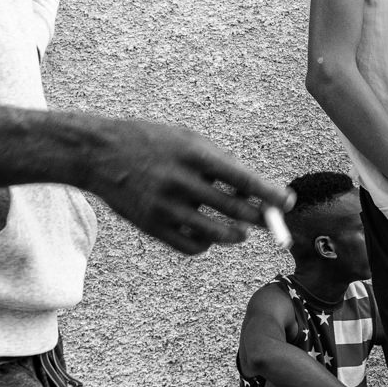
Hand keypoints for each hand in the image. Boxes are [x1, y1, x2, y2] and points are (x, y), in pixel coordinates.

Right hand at [78, 119, 290, 255]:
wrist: (99, 153)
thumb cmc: (153, 143)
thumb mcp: (188, 140)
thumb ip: (221, 163)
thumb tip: (257, 191)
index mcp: (195, 155)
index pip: (244, 179)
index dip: (270, 194)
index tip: (288, 202)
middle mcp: (182, 182)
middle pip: (235, 210)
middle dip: (260, 218)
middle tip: (271, 221)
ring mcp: (165, 207)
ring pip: (216, 234)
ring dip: (236, 235)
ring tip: (240, 232)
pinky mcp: (151, 227)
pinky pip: (191, 247)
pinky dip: (206, 245)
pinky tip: (207, 235)